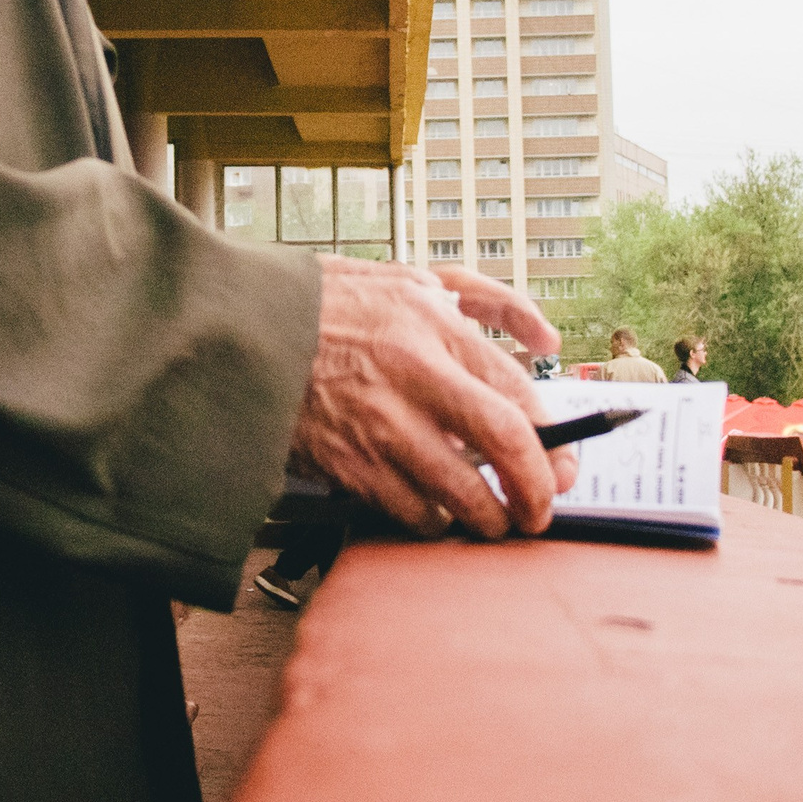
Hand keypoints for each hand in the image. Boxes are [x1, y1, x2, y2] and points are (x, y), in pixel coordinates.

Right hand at [290, 257, 578, 539]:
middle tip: (541, 510)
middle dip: (537, 490)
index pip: (519, 391)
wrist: (242, 333)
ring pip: (461, 493)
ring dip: (489, 519)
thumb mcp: (410, 279)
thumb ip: (487, 301)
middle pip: (505, 444)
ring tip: (493, 523)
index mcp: (433, 322)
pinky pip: (411, 511)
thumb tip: (547, 338)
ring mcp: (378, 422)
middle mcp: (413, 372)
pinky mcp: (347, 463)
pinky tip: (434, 511)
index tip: (561, 466)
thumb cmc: (329, 305)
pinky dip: (433, 520)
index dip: (552, 441)